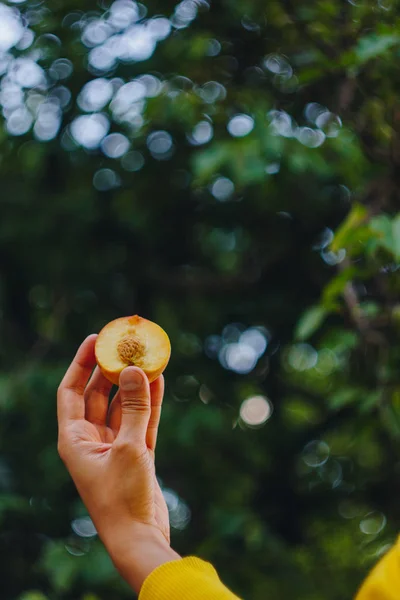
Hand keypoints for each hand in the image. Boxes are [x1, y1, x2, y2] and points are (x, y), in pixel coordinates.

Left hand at [57, 334, 179, 591]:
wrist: (138, 538)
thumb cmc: (123, 497)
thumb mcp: (129, 447)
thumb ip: (134, 407)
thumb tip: (134, 368)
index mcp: (74, 440)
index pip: (70, 392)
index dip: (81, 363)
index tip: (96, 339)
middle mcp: (91, 440)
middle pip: (97, 395)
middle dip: (110, 370)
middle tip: (124, 345)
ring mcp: (115, 447)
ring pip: (123, 406)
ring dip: (133, 384)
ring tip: (145, 356)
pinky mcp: (136, 454)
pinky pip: (142, 420)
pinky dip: (149, 402)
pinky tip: (158, 380)